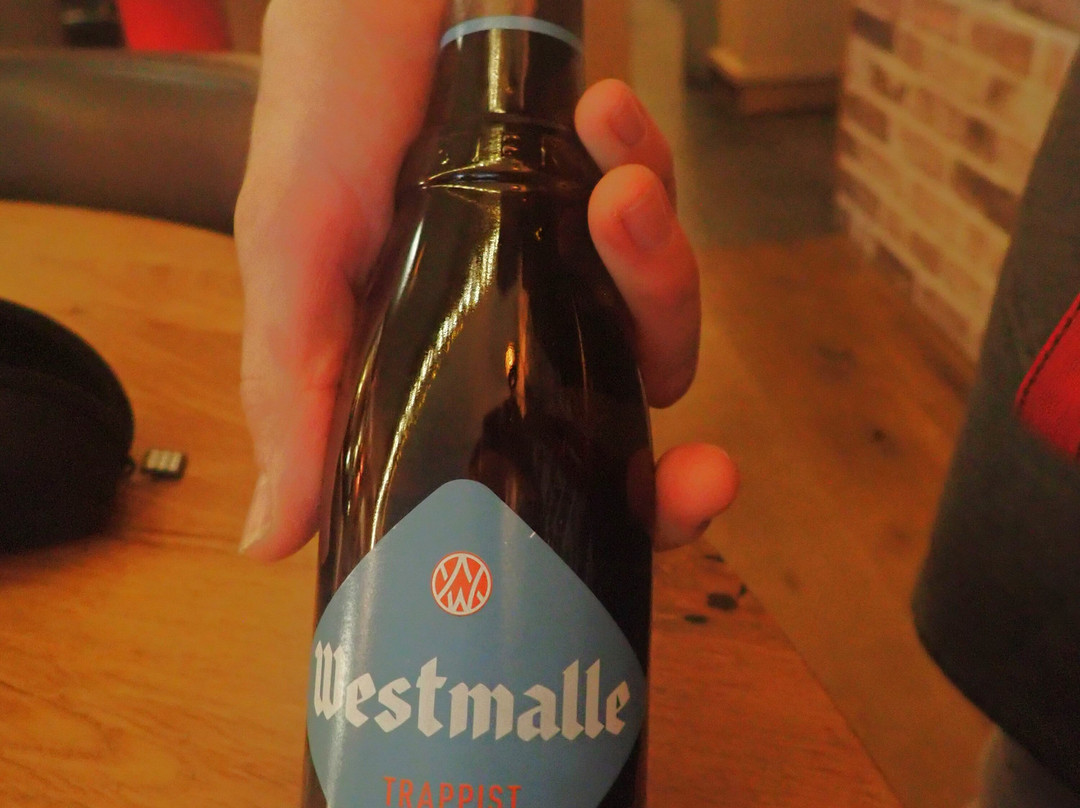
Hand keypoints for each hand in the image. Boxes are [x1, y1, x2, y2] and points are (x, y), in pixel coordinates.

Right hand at [234, 2, 737, 559]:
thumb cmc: (322, 105)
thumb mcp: (293, 248)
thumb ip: (293, 386)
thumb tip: (269, 544)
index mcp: (438, 367)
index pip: (525, 471)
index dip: (602, 516)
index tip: (663, 524)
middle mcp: (513, 326)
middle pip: (617, 414)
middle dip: (672, 459)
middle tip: (705, 471)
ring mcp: (566, 256)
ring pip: (653, 312)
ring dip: (652, 264)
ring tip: (616, 191)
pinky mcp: (604, 180)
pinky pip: (657, 198)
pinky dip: (644, 160)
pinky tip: (601, 111)